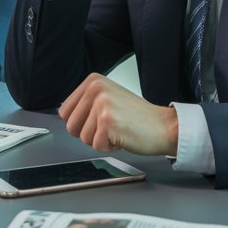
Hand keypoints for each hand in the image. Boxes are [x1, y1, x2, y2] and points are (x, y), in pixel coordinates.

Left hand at [59, 73, 178, 154]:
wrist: (164, 126)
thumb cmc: (138, 117)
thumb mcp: (108, 98)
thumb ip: (86, 103)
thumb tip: (64, 114)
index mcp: (93, 81)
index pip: (64, 111)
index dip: (81, 122)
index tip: (99, 119)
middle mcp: (96, 89)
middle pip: (71, 126)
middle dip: (89, 133)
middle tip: (110, 126)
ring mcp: (102, 104)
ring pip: (83, 138)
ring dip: (100, 140)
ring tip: (118, 129)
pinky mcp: (107, 122)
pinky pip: (96, 146)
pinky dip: (109, 147)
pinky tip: (122, 136)